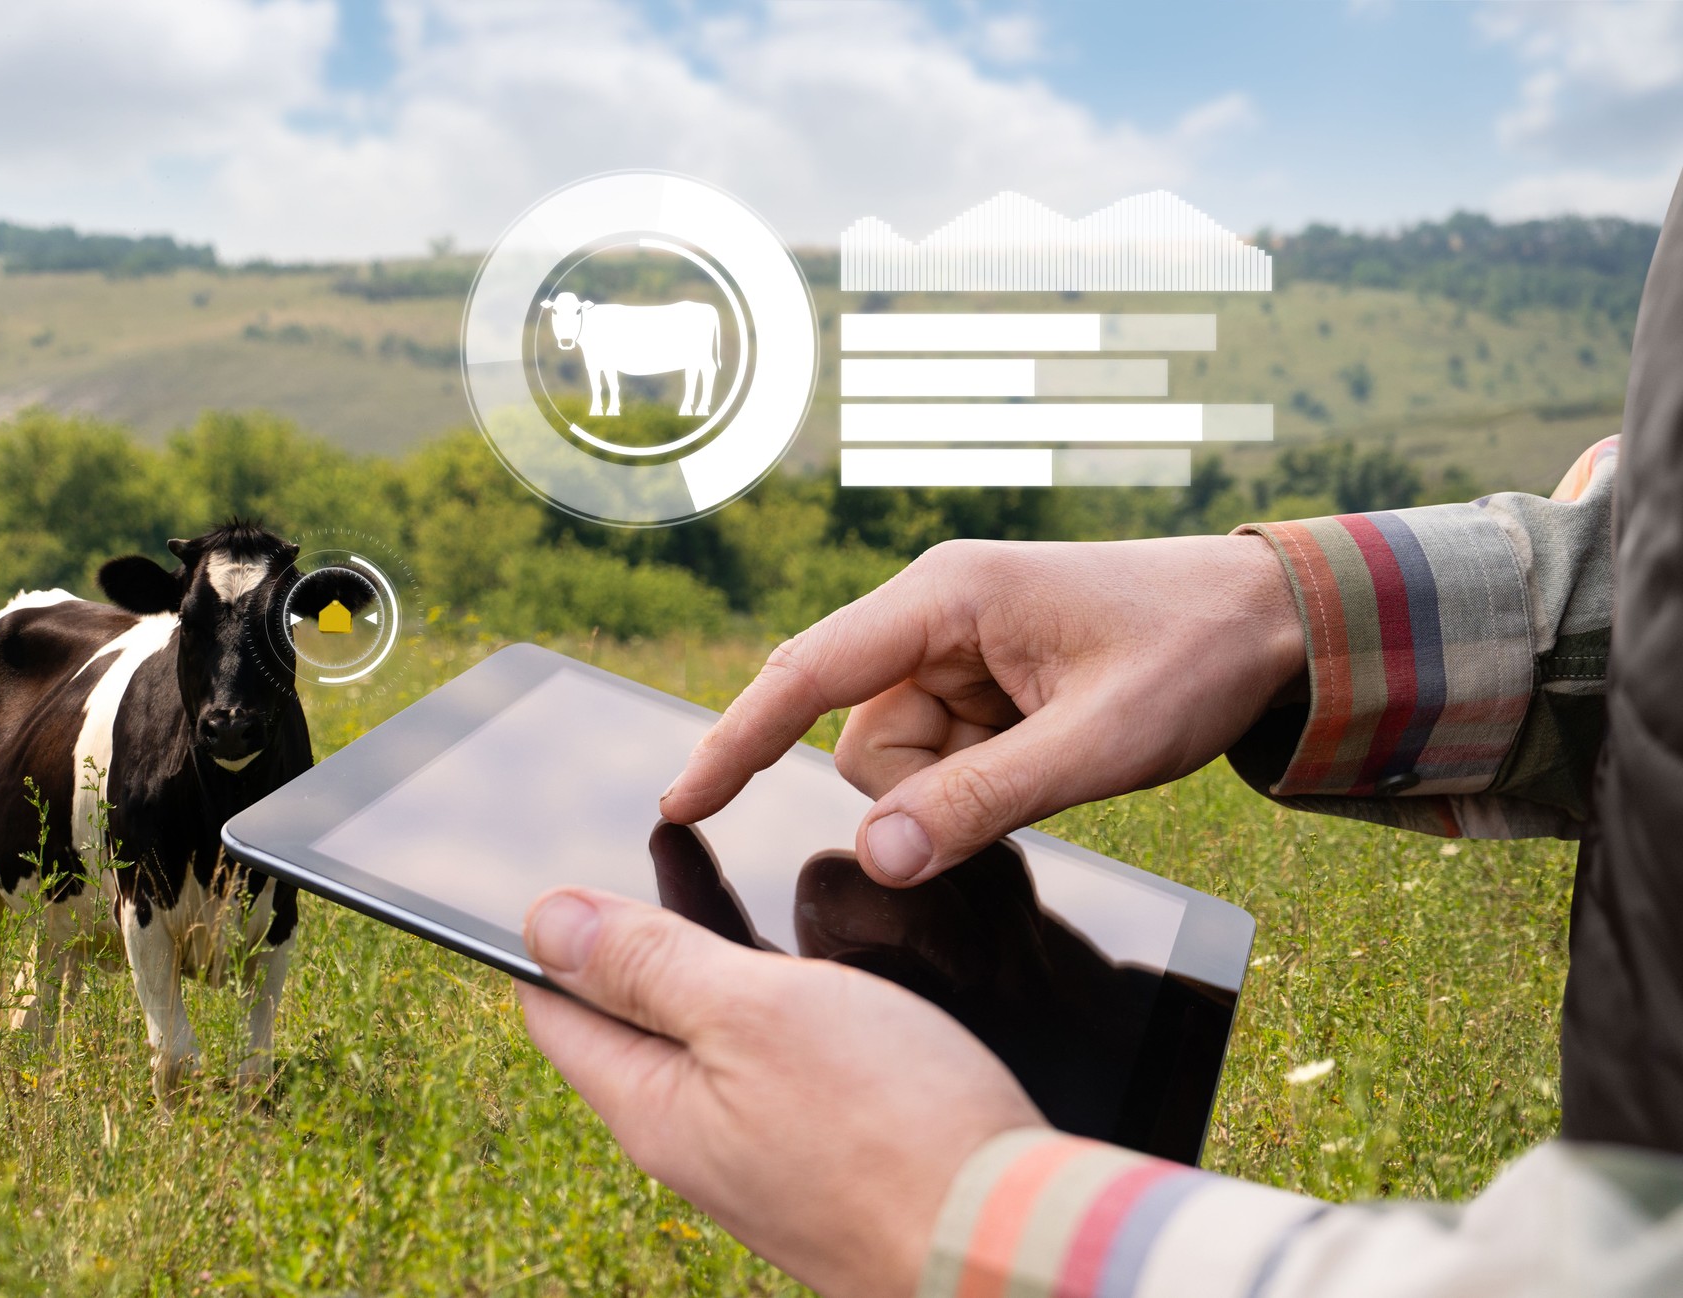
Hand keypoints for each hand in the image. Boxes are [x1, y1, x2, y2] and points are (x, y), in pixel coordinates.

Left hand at [516, 888, 1045, 1297]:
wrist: (1010, 1241)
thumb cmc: (890, 1128)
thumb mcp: (751, 1012)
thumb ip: (648, 964)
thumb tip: (544, 920)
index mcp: (652, 1108)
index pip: (555, 1009)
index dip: (556, 932)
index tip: (573, 869)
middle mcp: (692, 1141)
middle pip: (629, 1021)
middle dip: (634, 938)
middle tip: (658, 856)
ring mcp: (757, 1153)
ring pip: (704, 1039)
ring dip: (705, 962)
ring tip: (722, 886)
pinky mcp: (820, 1158)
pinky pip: (767, 1065)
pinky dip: (766, 1003)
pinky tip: (805, 973)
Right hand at [660, 535, 1303, 885]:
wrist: (1273, 623)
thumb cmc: (1193, 658)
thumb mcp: (1097, 744)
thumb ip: (982, 802)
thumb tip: (876, 856)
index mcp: (947, 597)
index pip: (805, 674)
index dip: (737, 742)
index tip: (681, 802)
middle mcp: (935, 613)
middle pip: (859, 738)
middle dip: (920, 788)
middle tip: (1027, 777)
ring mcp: (957, 647)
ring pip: (898, 758)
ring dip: (959, 786)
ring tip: (1056, 754)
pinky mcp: (981, 678)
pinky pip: (942, 755)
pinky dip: (982, 777)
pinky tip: (1052, 750)